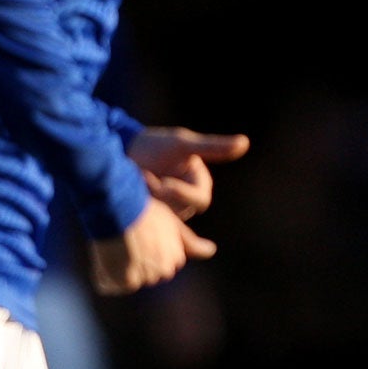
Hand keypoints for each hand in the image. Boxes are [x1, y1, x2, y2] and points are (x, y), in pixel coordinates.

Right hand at [91, 198, 215, 294]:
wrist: (124, 206)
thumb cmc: (144, 211)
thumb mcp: (172, 225)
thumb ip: (190, 243)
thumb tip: (212, 251)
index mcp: (176, 257)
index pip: (154, 269)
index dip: (143, 253)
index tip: (139, 238)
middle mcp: (166, 269)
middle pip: (141, 277)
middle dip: (131, 265)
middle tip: (125, 242)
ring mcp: (148, 276)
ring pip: (124, 282)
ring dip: (115, 270)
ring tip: (115, 246)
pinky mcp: (129, 281)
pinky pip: (108, 285)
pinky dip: (102, 275)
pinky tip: (106, 255)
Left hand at [129, 126, 249, 218]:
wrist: (122, 151)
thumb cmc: (154, 145)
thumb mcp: (182, 144)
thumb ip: (213, 147)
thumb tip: (245, 142)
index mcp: (199, 183)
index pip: (200, 198)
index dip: (181, 192)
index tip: (162, 180)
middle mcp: (187, 198)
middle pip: (183, 210)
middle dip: (163, 198)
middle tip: (144, 181)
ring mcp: (169, 209)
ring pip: (167, 219)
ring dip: (151, 204)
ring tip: (135, 184)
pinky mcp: (152, 217)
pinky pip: (154, 225)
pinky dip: (145, 217)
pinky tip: (134, 204)